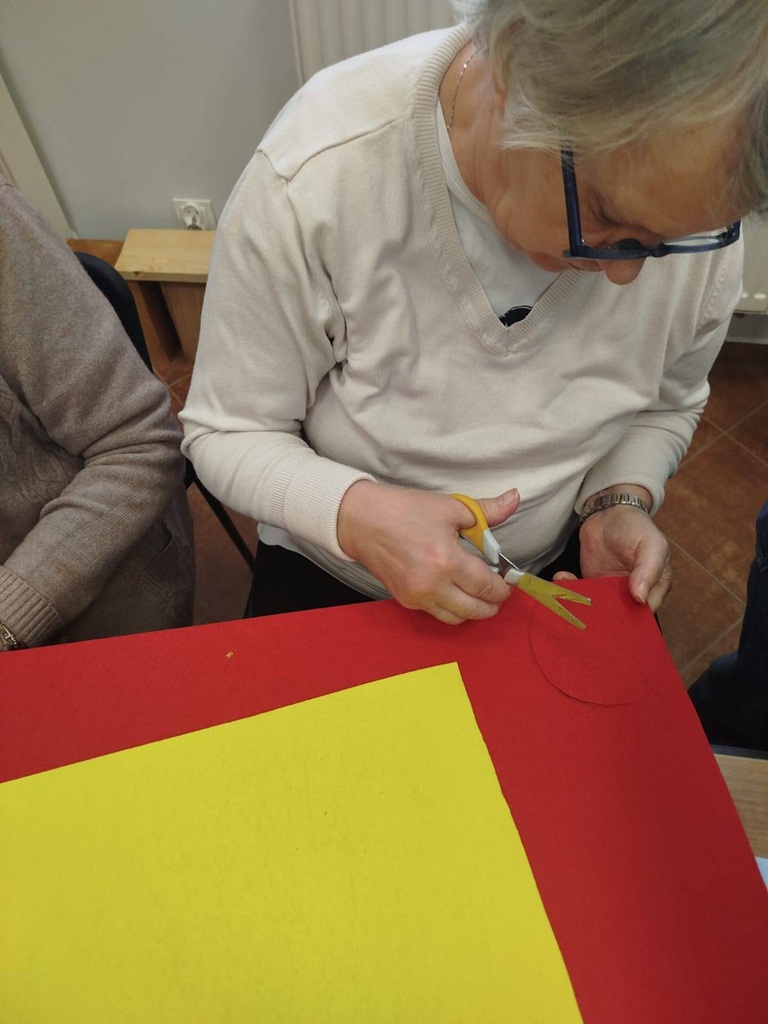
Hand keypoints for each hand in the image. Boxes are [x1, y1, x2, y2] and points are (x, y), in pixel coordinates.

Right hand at [338, 482, 519, 623]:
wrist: (361, 521)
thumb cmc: (403, 511)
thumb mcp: (450, 507)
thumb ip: (487, 511)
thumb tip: (514, 498)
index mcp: (446, 561)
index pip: (486, 586)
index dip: (503, 587)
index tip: (508, 581)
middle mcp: (432, 585)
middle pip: (475, 610)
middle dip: (492, 604)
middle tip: (499, 593)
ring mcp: (417, 597)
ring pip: (456, 618)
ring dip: (472, 610)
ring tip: (478, 594)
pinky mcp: (405, 600)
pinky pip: (436, 613)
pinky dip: (450, 607)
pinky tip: (454, 591)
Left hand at [554, 505, 671, 611]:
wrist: (611, 512)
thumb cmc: (637, 528)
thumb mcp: (651, 545)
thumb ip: (648, 570)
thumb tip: (640, 597)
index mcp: (654, 588)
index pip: (645, 613)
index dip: (632, 620)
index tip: (615, 620)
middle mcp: (632, 594)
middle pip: (620, 616)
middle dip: (604, 618)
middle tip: (587, 614)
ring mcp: (610, 590)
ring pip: (598, 608)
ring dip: (582, 605)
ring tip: (569, 596)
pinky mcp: (591, 582)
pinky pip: (580, 593)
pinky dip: (569, 589)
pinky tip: (562, 578)